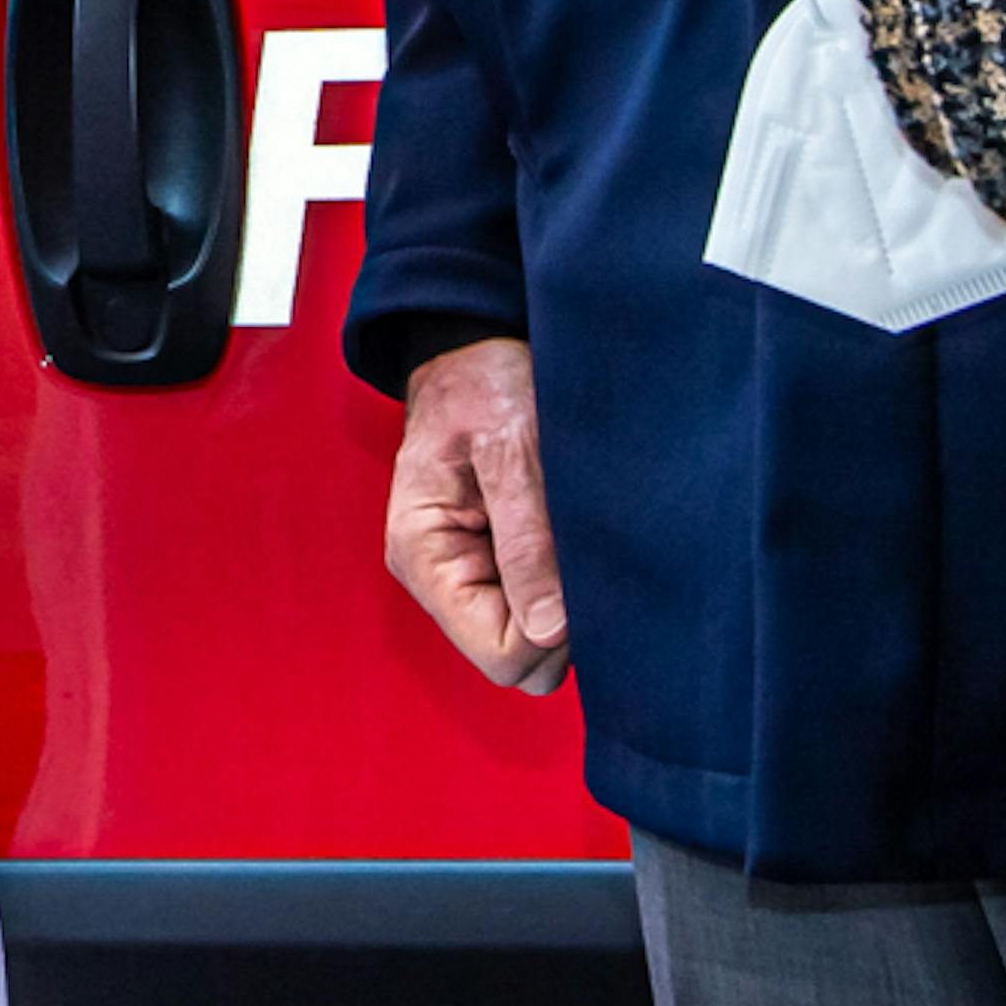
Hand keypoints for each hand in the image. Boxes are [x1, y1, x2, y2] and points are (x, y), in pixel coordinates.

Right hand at [384, 338, 571, 690]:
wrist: (476, 346)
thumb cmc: (483, 382)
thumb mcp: (509, 448)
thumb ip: (527, 539)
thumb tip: (550, 630)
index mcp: (424, 556)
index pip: (499, 655)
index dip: (550, 632)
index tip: (579, 576)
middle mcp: (439, 577)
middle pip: (518, 659)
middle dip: (562, 621)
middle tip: (581, 551)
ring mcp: (467, 573)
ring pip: (535, 639)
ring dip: (567, 600)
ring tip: (573, 533)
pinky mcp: (494, 562)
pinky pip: (540, 606)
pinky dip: (566, 582)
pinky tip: (569, 536)